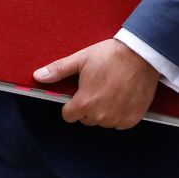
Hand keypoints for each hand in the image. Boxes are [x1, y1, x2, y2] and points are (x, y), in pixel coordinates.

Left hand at [33, 38, 159, 129]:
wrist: (140, 54)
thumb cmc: (110, 55)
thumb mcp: (81, 59)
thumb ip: (58, 70)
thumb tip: (38, 76)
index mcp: (85, 102)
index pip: (69, 115)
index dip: (72, 104)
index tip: (80, 93)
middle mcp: (101, 115)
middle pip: (86, 118)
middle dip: (88, 106)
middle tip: (97, 87)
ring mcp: (118, 118)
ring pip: (103, 121)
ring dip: (104, 110)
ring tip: (111, 90)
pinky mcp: (132, 119)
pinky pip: (119, 123)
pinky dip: (119, 113)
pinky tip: (122, 96)